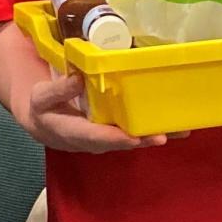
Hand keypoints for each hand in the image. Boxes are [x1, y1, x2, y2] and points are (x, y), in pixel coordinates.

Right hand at [21, 72, 168, 153]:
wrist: (44, 124)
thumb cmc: (44, 109)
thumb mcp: (42, 97)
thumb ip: (59, 90)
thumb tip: (78, 79)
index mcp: (74, 133)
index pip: (96, 137)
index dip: (116, 138)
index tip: (133, 138)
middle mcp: (95, 141)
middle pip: (121, 142)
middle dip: (143, 139)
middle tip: (164, 135)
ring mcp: (107, 139)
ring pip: (133, 139)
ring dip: (155, 134)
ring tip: (180, 129)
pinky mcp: (116, 133)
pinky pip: (135, 132)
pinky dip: (154, 128)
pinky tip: (177, 125)